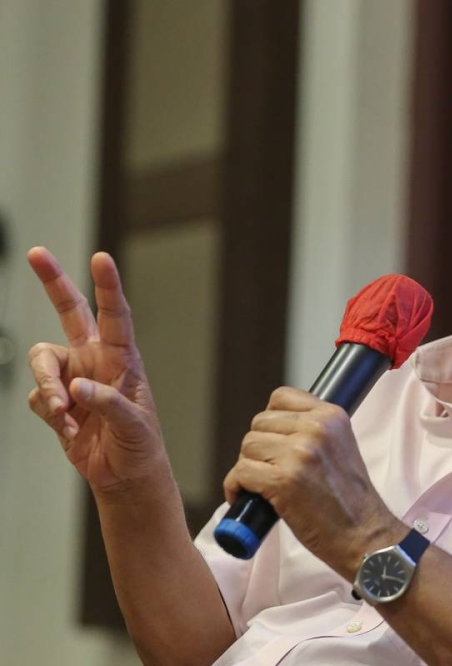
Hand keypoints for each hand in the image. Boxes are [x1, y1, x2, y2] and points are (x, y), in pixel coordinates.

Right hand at [26, 247, 166, 496]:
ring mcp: (72, 377)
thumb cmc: (140, 443)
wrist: (124, 473)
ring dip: (49, 387)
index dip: (107, 286)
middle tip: (37, 253)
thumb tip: (77, 386)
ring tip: (65, 413)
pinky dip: (51, 414)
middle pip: (69, 312)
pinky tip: (71, 431)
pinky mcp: (55, 399)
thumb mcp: (134, 424)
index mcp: (123, 358)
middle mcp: (95, 359)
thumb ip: (109, 403)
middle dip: (53, 281)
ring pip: (42, 362)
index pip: (115, 316)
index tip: (101, 258)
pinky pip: (39, 397)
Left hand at [223, 386, 404, 575]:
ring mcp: (299, 453)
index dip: (271, 421)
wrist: (365, 536)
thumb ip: (314, 431)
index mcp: (332, 416)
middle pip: (259, 423)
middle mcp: (317, 428)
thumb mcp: (341, 447)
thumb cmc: (350, 500)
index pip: (281, 397)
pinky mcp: (284, 480)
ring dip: (247, 468)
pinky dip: (236, 487)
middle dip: (258, 448)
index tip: (275, 443)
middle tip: (269, 471)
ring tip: (261, 486)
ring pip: (248, 447)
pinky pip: (241, 472)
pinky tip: (249, 499)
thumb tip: (273, 430)